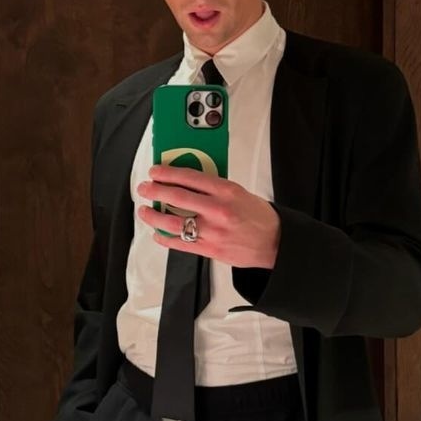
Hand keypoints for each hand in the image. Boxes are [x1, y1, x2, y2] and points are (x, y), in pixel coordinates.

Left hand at [136, 164, 281, 269]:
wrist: (275, 243)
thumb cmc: (260, 217)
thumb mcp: (239, 192)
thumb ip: (214, 187)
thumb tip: (187, 181)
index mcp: (226, 192)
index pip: (190, 177)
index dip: (168, 173)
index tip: (156, 171)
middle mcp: (217, 211)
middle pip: (177, 197)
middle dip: (155, 190)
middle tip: (145, 188)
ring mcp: (212, 232)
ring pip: (173, 222)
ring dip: (154, 216)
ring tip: (145, 211)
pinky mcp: (209, 249)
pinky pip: (180, 244)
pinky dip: (165, 238)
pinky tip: (157, 233)